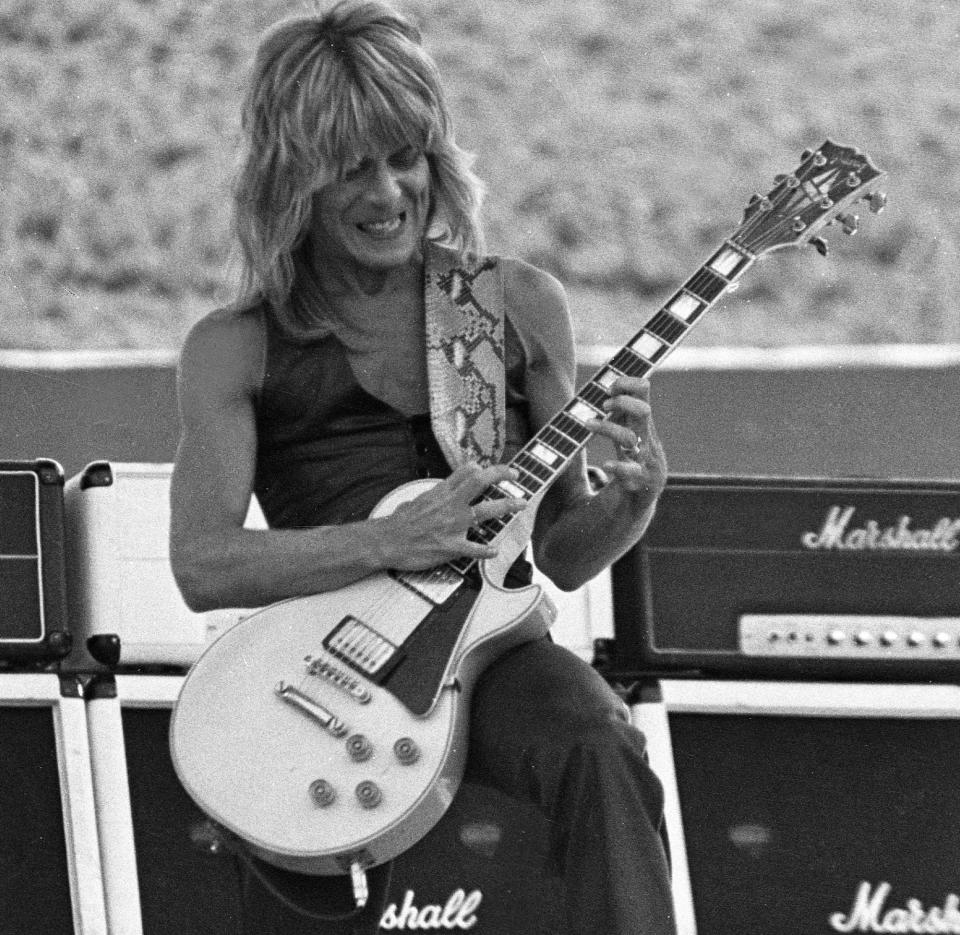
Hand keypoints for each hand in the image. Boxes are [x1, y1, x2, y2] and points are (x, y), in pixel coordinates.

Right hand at [383, 463, 527, 569]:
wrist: (387, 541)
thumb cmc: (398, 523)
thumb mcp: (416, 500)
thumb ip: (433, 496)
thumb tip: (440, 493)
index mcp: (441, 493)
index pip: (466, 471)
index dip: (482, 468)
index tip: (491, 470)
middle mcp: (450, 505)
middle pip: (481, 482)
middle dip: (501, 475)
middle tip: (515, 475)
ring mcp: (453, 525)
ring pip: (487, 511)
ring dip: (507, 506)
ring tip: (521, 505)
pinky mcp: (452, 546)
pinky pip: (475, 548)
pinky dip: (486, 550)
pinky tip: (495, 551)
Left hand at [586, 377, 666, 500]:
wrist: (641, 501)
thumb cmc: (631, 462)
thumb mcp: (625, 434)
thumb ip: (618, 413)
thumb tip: (601, 386)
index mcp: (644, 425)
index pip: (644, 393)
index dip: (628, 384)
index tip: (609, 387)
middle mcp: (648, 439)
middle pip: (643, 412)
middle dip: (623, 402)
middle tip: (603, 404)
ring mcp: (647, 461)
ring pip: (631, 439)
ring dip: (609, 428)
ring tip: (588, 424)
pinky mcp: (643, 483)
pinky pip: (632, 473)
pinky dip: (620, 468)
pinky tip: (607, 464)